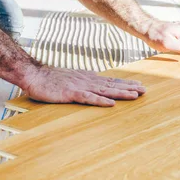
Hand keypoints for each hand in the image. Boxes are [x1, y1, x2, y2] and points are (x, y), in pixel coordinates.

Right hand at [24, 66, 145, 106]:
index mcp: (88, 78)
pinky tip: (111, 104)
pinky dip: (100, 101)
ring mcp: (80, 86)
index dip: (125, 83)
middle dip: (129, 87)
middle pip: (112, 84)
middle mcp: (87, 81)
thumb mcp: (71, 78)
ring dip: (120, 93)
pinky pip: (88, 98)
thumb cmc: (51, 79)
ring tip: (135, 95)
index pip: (110, 81)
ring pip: (104, 91)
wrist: (34, 75)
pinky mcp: (71, 94)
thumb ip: (84, 80)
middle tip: (145, 90)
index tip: (139, 85)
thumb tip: (96, 80)